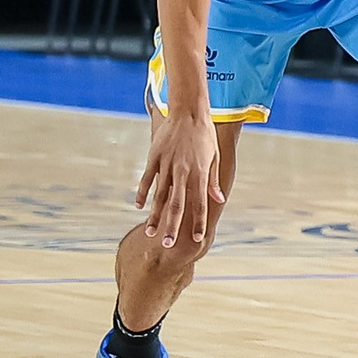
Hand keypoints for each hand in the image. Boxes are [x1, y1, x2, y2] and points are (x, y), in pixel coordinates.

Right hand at [135, 114, 222, 249]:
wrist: (189, 112)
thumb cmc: (205, 136)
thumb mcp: (215, 157)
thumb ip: (213, 181)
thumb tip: (218, 200)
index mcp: (200, 173)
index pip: (200, 204)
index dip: (198, 222)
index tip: (197, 239)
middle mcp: (183, 172)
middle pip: (177, 205)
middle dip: (173, 226)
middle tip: (169, 245)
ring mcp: (167, 165)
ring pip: (159, 196)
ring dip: (155, 216)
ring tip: (151, 233)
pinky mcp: (154, 158)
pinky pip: (147, 179)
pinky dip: (142, 194)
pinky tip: (139, 207)